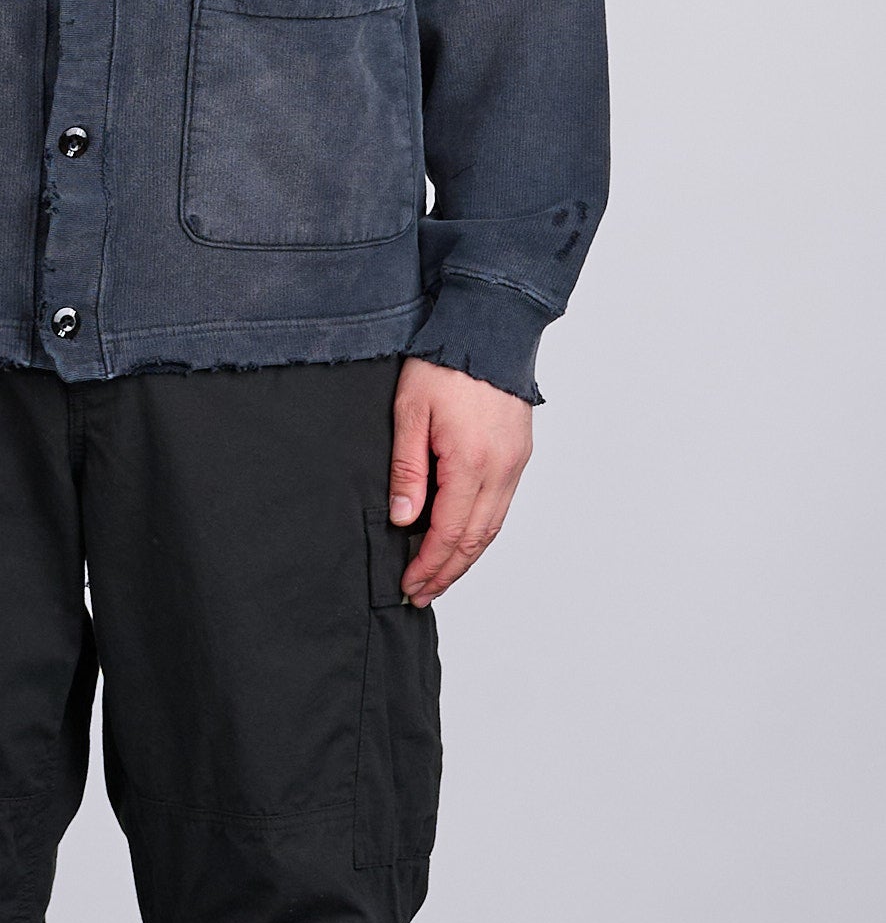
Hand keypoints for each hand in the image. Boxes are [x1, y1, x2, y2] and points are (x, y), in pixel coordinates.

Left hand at [389, 357, 532, 606]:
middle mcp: (501, 470)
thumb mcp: (409, 413)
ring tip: (440, 576)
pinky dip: (483, 532)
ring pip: (493, 527)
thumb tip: (402, 519)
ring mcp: (515, 463)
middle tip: (421, 594)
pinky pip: (503, 506)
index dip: (429, 565)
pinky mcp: (520, 453)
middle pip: (475, 540)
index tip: (409, 585)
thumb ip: (407, 470)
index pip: (449, 533)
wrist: (488, 327)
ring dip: (467, 557)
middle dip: (447, 572)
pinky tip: (464, 539)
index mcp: (471, 463)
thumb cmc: (444, 363)